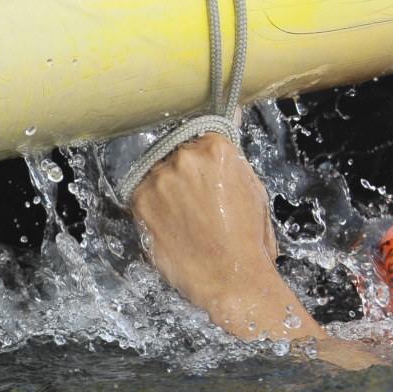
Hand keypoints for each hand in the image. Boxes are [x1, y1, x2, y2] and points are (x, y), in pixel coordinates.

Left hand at [131, 132, 379, 368]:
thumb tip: (231, 114)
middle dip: (189, 174)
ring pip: (160, 173)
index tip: (207, 170)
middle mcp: (185, 158)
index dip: (206, 158)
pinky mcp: (140, 202)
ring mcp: (159, 180)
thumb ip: (233, 155)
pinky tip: (176, 225)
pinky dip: (156, 206)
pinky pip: (144, 193)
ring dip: (171, 190)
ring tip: (190, 218)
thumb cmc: (247, 237)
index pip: (204, 136)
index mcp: (217, 149)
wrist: (231, 278)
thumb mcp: (252, 187)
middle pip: (180, 154)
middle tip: (202, 202)